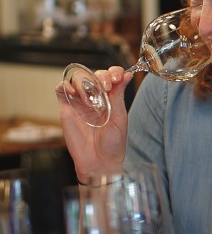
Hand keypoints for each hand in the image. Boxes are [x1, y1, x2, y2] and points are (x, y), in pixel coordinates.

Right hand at [55, 66, 133, 183]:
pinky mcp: (66, 109)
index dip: (113, 72)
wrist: (99, 161)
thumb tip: (127, 75)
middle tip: (105, 87)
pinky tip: (72, 92)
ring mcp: (80, 102)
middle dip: (99, 76)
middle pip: (93, 74)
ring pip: (77, 79)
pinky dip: (64, 85)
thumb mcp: (119, 117)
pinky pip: (61, 91)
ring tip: (89, 98)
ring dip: (83, 82)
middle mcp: (95, 97)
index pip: (111, 76)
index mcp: (111, 98)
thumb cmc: (113, 143)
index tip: (116, 78)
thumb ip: (119, 95)